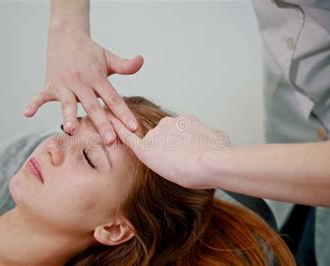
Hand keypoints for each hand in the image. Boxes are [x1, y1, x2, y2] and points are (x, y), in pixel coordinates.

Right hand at [24, 27, 143, 144]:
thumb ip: (125, 65)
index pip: (113, 98)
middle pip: (93, 106)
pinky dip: (34, 104)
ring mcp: (64, 84)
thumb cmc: (90, 53)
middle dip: (101, 124)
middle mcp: (81, 82)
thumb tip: (141, 60)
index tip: (133, 128)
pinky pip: (41, 96)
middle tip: (109, 141)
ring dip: (68, 116)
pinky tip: (27, 114)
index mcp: (97, 77)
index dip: (123, 113)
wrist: (66, 36)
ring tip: (71, 130)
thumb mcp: (109, 58)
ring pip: (67, 103)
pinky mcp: (50, 85)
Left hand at [111, 115, 230, 188]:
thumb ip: (209, 137)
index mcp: (184, 121)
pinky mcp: (146, 149)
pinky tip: (109, 130)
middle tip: (183, 166)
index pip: (176, 134)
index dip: (180, 146)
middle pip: (162, 140)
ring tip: (176, 169)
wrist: (212, 162)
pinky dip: (118, 133)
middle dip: (169, 154)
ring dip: (160, 159)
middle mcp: (167, 123)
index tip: (183, 153)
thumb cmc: (219, 154)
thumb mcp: (219, 138)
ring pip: (152, 148)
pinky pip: (128, 139)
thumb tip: (214, 140)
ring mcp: (156, 134)